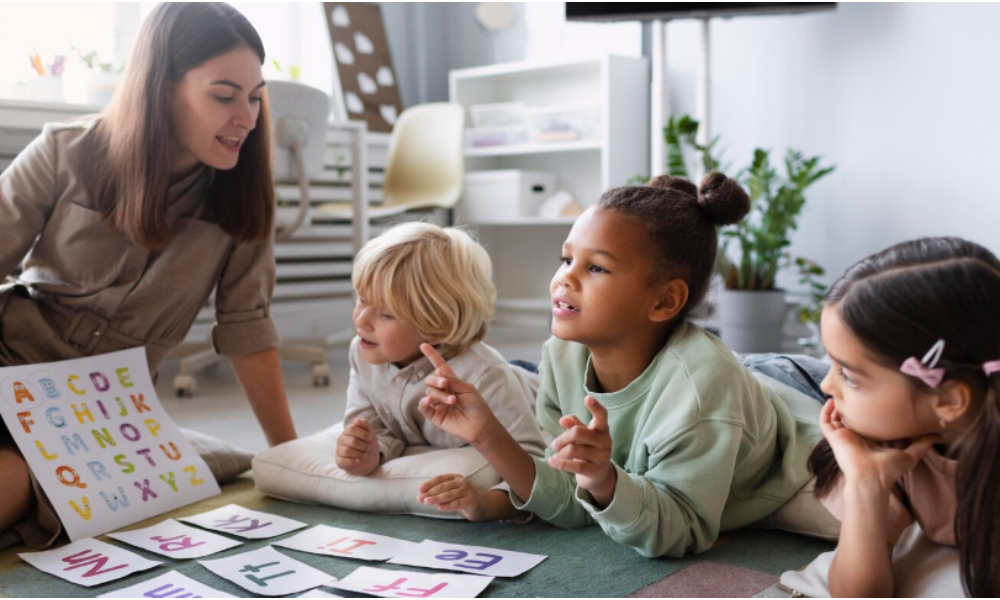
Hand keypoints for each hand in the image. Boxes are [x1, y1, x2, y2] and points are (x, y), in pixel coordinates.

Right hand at [336, 418, 380, 475]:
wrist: (368, 460)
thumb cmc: (367, 444)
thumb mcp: (370, 433)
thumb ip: (364, 424)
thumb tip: (356, 420)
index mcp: (347, 431)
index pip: (351, 429)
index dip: (362, 434)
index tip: (370, 438)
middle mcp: (341, 440)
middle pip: (352, 441)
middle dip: (364, 445)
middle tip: (368, 448)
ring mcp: (339, 451)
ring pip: (347, 451)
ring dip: (360, 454)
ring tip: (365, 455)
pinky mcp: (339, 461)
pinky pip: (343, 461)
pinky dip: (352, 461)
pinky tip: (358, 461)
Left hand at [417, 473, 488, 521]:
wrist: (480, 506)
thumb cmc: (461, 498)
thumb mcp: (450, 493)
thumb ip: (438, 493)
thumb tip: (421, 497)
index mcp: (455, 477)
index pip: (440, 479)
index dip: (429, 483)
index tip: (419, 489)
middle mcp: (461, 482)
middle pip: (443, 487)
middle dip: (430, 493)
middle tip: (420, 499)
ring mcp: (467, 490)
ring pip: (449, 495)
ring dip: (436, 498)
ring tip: (426, 502)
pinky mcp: (471, 500)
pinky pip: (457, 503)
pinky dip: (448, 505)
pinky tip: (440, 507)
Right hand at [418, 343, 498, 444]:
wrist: (480, 425)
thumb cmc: (477, 405)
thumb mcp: (468, 388)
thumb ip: (453, 380)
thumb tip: (438, 372)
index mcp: (451, 382)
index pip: (439, 366)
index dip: (432, 356)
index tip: (423, 345)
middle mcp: (442, 391)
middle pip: (430, 380)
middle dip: (436, 380)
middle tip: (445, 384)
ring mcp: (437, 403)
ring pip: (429, 392)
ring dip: (439, 394)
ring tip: (452, 400)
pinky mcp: (434, 415)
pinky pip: (423, 406)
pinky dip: (424, 402)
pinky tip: (430, 400)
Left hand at [548, 396, 616, 506]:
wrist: (598, 475)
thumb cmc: (588, 449)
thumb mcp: (582, 436)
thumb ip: (574, 425)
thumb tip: (563, 419)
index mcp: (602, 429)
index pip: (602, 416)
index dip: (595, 407)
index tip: (587, 398)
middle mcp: (605, 441)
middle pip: (577, 433)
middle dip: (562, 438)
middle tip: (554, 445)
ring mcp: (602, 457)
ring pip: (573, 450)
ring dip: (560, 452)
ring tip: (556, 454)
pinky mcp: (595, 470)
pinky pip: (574, 466)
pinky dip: (560, 463)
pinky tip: (551, 462)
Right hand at [820, 400, 938, 494]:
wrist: (872, 476)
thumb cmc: (889, 468)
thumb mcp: (910, 454)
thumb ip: (922, 443)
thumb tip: (938, 434)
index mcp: (870, 439)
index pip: (866, 422)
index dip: (867, 410)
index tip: (873, 397)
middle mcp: (856, 436)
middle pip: (849, 417)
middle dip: (851, 405)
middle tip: (855, 390)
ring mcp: (843, 436)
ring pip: (835, 417)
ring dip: (837, 405)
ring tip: (842, 392)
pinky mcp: (834, 437)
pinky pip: (825, 422)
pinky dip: (826, 411)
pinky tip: (832, 401)